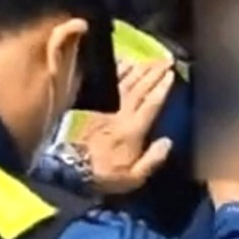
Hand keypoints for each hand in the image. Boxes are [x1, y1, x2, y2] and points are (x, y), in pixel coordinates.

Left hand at [71, 61, 174, 194]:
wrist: (67, 170)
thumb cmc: (102, 176)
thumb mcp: (132, 178)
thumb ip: (152, 160)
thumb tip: (167, 142)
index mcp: (132, 131)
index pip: (151, 104)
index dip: (161, 88)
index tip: (171, 73)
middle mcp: (120, 115)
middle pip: (139, 89)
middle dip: (154, 73)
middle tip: (166, 59)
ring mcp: (103, 109)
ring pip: (123, 84)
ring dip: (138, 70)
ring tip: (149, 60)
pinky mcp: (90, 108)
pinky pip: (106, 85)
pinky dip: (116, 72)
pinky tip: (123, 64)